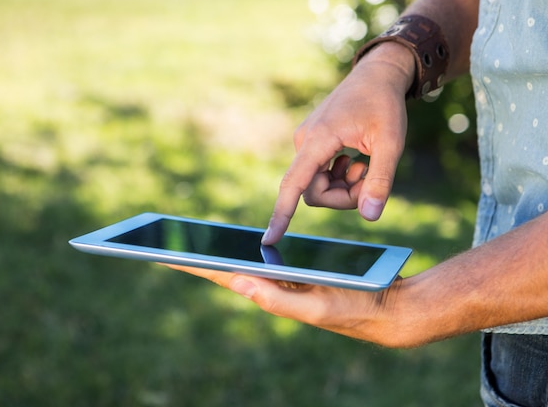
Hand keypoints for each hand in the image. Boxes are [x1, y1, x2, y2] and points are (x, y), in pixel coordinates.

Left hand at [163, 263, 415, 346]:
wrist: (389, 309)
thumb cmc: (356, 308)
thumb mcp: (317, 308)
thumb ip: (278, 300)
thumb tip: (237, 282)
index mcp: (271, 294)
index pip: (222, 276)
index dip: (191, 264)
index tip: (158, 251)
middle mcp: (273, 288)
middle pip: (226, 268)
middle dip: (195, 254)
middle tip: (163, 239)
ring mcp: (285, 281)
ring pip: (244, 263)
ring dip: (216, 252)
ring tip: (189, 240)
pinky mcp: (300, 272)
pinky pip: (267, 258)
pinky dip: (247, 249)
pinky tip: (237, 243)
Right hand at [262, 42, 414, 243]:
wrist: (377, 74)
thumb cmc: (385, 104)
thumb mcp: (391, 143)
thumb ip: (379, 180)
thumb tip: (370, 217)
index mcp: (318, 140)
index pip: (294, 185)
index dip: (281, 214)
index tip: (269, 241)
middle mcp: (304, 141)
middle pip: (313, 192)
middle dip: (343, 196)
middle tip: (370, 180)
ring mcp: (306, 142)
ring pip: (317, 185)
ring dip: (343, 186)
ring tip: (365, 165)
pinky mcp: (312, 143)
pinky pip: (319, 174)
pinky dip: (339, 176)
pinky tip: (356, 160)